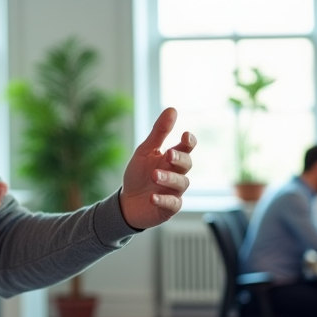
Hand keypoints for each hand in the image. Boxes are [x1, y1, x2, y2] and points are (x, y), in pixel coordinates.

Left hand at [119, 108, 195, 229]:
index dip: (189, 141)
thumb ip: (159, 132)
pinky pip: (173, 204)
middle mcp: (177, 174)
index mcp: (172, 158)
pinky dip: (163, 200)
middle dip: (179, 158)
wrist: (127, 202)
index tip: (185, 135)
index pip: (187, 147)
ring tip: (154, 175)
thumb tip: (172, 109)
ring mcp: (175, 191)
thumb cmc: (138, 174)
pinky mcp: (170, 208)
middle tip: (168, 154)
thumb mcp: (145, 151)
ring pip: (181, 184)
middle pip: (187, 164)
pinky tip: (152, 197)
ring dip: (168, 178)